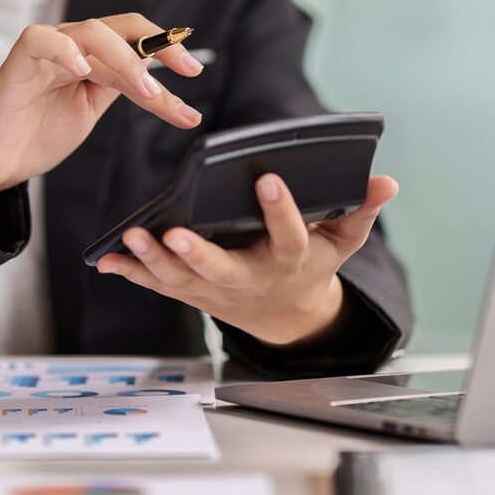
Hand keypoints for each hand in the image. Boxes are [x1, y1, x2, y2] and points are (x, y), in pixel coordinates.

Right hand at [0, 13, 204, 203]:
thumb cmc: (37, 134)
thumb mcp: (92, 110)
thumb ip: (120, 88)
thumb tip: (162, 82)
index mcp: (91, 57)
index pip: (135, 40)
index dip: (166, 49)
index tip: (193, 70)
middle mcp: (71, 46)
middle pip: (120, 28)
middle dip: (158, 46)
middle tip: (184, 72)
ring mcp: (46, 51)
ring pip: (91, 32)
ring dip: (124, 57)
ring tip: (145, 86)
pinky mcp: (18, 62)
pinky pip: (41, 40)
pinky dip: (64, 49)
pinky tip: (82, 68)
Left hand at [95, 173, 399, 344]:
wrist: (287, 315)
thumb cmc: (312, 265)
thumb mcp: (343, 241)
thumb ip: (361, 211)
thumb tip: (387, 181)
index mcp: (288, 259)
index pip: (287, 234)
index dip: (279, 209)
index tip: (267, 179)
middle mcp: (250, 277)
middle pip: (221, 269)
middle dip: (196, 253)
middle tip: (174, 232)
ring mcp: (217, 289)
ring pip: (182, 280)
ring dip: (154, 262)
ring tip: (129, 238)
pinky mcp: (193, 292)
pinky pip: (160, 284)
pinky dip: (134, 273)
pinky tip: (107, 259)